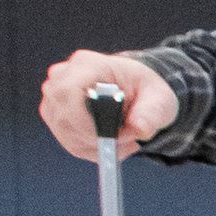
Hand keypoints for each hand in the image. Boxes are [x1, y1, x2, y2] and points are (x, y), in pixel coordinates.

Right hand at [37, 51, 174, 158]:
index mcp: (89, 64)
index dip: (84, 120)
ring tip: (123, 142)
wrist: (137, 92)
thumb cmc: (146, 91)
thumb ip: (151, 114)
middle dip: (95, 138)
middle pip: (62, 116)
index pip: (67, 92)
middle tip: (126, 141)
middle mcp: (64, 76)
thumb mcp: (160, 99)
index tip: (112, 136)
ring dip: (96, 147)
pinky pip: (67, 141)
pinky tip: (111, 145)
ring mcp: (55, 95)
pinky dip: (91, 150)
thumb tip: (140, 129)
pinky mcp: (55, 114)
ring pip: (64, 132)